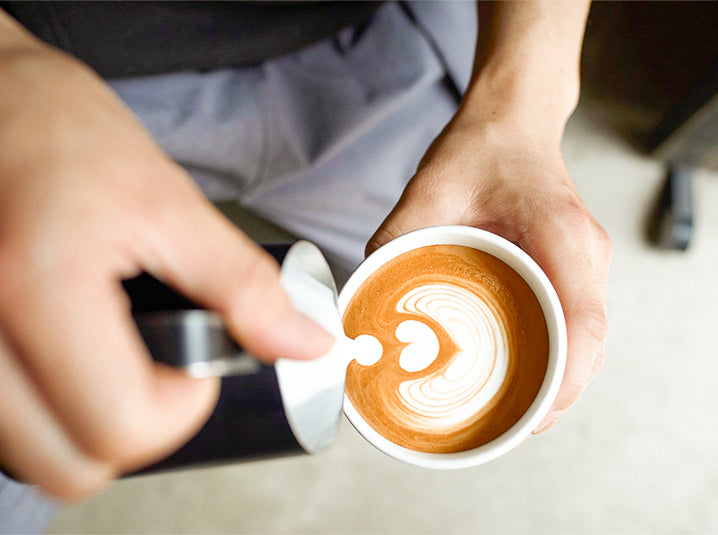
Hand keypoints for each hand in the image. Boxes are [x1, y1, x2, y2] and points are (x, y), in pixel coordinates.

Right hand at [0, 46, 332, 499]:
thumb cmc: (62, 129)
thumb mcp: (168, 201)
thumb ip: (241, 284)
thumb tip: (304, 344)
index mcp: (38, 286)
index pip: (118, 426)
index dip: (179, 411)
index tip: (194, 368)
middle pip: (63, 465)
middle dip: (129, 430)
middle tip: (155, 373)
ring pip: (25, 453)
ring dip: (80, 425)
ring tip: (107, 357)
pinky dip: (41, 409)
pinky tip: (64, 356)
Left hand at [368, 111, 611, 432]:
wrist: (512, 123)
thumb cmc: (481, 150)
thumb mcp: (425, 192)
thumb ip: (393, 244)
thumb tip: (363, 301)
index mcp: (559, 237)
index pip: (581, 323)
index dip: (564, 381)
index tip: (533, 415)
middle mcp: (584, 256)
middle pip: (588, 346)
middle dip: (556, 396)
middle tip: (509, 426)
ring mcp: (586, 265)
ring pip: (586, 341)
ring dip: (559, 382)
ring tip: (514, 410)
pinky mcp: (575, 270)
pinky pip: (575, 325)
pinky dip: (557, 357)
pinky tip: (524, 372)